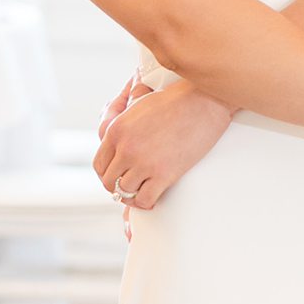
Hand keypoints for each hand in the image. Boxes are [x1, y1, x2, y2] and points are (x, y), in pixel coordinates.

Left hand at [96, 76, 234, 212]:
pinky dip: (145, 203)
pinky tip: (152, 200)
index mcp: (116, 130)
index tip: (117, 177)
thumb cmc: (175, 100)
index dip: (106, 174)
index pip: (99, 163)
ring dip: (132, 196)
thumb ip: (123, 122)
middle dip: (117, 187)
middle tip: (130, 188)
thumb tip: (114, 132)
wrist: (203, 102)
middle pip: (108, 181)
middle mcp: (126, 148)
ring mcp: (144, 162)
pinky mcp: (164, 174)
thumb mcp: (139, 105)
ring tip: (141, 193)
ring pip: (124, 192)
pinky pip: (144, 199)